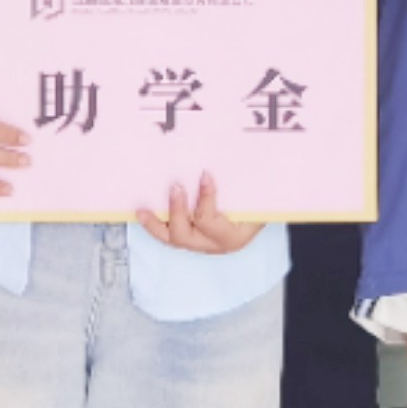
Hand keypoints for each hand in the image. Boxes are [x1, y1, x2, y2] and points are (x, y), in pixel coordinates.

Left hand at [137, 174, 260, 255]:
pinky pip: (170, 235)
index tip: (205, 175)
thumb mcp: (258, 197)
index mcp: (232, 237)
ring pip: (172, 240)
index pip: (209, 221)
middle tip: (175, 187)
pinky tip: (144, 214)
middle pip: (185, 236)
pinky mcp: (194, 239)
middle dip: (175, 211)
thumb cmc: (262, 203)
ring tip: (141, 211)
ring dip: (155, 225)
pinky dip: (156, 226)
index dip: (205, 198)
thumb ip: (244, 185)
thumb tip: (227, 162)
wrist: (265, 213)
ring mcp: (202, 245)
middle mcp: (214, 246)